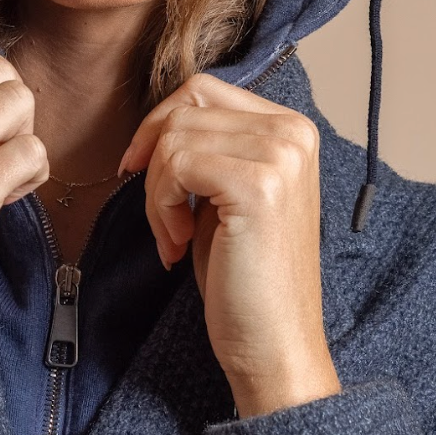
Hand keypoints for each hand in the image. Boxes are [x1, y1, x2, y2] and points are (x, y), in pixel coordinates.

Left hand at [118, 74, 340, 416]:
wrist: (274, 345)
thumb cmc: (245, 278)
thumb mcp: (225, 195)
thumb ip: (209, 147)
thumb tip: (158, 120)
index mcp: (292, 128)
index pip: (202, 89)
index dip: (160, 126)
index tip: (141, 172)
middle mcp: (294, 132)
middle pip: (185, 105)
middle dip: (154, 157)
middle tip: (159, 214)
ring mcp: (280, 155)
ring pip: (174, 136)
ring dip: (156, 192)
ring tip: (174, 239)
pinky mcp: (258, 184)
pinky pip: (175, 166)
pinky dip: (160, 207)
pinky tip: (179, 247)